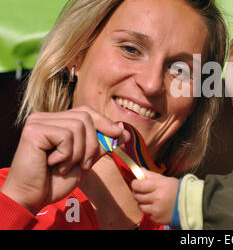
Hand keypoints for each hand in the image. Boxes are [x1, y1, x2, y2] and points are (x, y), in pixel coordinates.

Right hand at [0, 106, 128, 213]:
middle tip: (84, 164)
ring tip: (64, 166)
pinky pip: (66, 136)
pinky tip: (53, 163)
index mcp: (56, 121)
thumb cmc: (55, 180)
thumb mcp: (85, 160)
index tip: (121, 135)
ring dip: (78, 152)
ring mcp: (38, 121)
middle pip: (86, 117)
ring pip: (78, 126)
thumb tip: (123, 131)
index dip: (105, 122)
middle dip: (93, 143)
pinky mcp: (34, 130)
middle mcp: (46, 117)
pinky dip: (66, 154)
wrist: (32, 198)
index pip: (87, 112)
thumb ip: (100, 144)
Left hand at [131, 168, 179, 224]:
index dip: (135, 184)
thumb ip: (151, 175)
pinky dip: (149, 211)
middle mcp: (157, 198)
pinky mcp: (157, 218)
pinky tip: (157, 207)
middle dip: (138, 193)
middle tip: (144, 191)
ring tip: (152, 200)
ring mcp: (156, 209)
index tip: (136, 183)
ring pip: (140, 206)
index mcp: (159, 186)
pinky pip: (147, 214)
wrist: (190, 204)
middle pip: (137, 196)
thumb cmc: (177, 190)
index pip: (138, 185)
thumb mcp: (165, 179)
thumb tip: (139, 170)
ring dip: (143, 203)